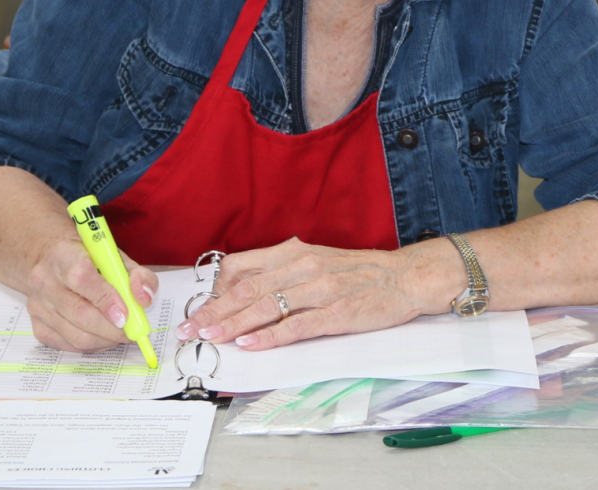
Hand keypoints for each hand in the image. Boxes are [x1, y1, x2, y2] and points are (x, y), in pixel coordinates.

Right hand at [22, 237, 157, 351]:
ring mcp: (38, 305)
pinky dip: (90, 345)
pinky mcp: (36, 324)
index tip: (125, 314)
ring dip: (104, 339)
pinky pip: (65, 344)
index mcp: (64, 255)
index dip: (105, 298)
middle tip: (132, 333)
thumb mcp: (115, 256)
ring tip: (120, 335)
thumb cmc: (87, 258)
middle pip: (79, 312)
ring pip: (74, 334)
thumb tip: (144, 299)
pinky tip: (102, 337)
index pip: (81, 277)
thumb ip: (137, 274)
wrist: (49, 259)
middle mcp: (45, 280)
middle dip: (111, 329)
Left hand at [173, 237, 464, 350]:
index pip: (244, 268)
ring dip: (234, 324)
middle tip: (190, 329)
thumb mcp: (318, 261)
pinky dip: (270, 336)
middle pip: (249, 289)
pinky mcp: (338, 312)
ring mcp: (322, 290)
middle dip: (214, 311)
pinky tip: (250, 344)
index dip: (215, 291)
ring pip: (267, 307)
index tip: (196, 310)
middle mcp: (305, 267)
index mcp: (296, 253)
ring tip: (211, 337)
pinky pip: (297, 326)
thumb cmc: (361, 272)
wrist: (407, 276)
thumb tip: (243, 292)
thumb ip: (283, 273)